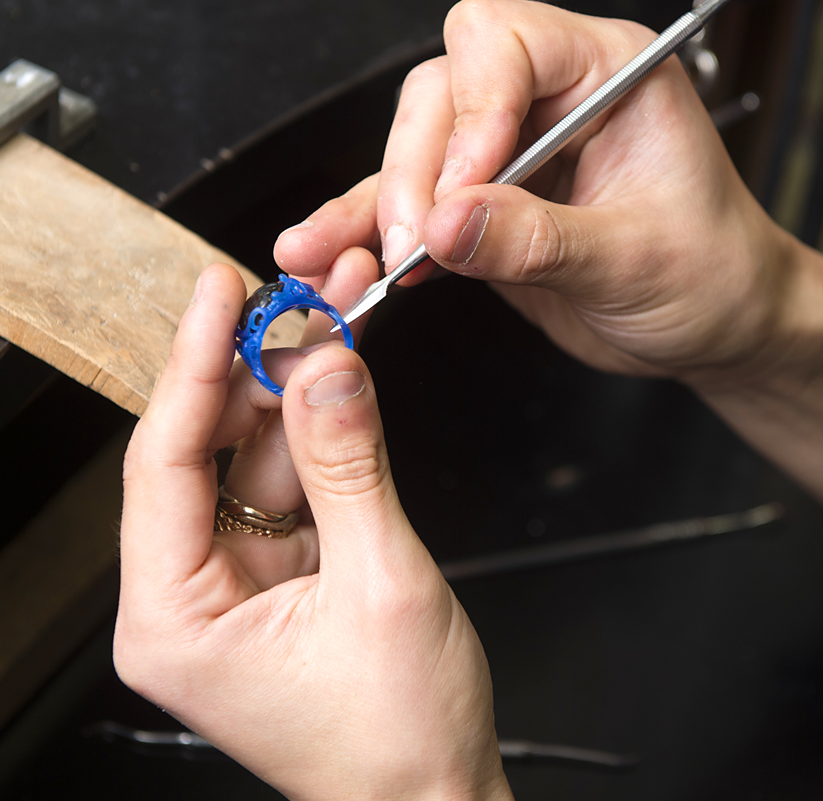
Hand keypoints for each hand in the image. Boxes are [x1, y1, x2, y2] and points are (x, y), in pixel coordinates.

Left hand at [114, 263, 511, 800]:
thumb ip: (351, 468)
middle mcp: (189, 594)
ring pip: (254, 455)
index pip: (164, 464)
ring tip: (337, 328)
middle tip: (300, 303)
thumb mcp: (381, 585)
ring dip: (297, 391)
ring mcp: (237, 575)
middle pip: (208, 450)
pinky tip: (342, 383)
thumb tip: (330, 371)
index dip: (194, 367)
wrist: (436, 795)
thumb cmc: (397, 736)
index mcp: (173, 619)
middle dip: (257, 370)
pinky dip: (320, 430)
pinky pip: (291, 479)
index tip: (217, 294)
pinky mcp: (280, 565)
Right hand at [274, 0, 809, 388]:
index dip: (471, 114)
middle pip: (439, 98)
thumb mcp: (631, 259)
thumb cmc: (706, 274)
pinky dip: (373, 239)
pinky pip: (412, 212)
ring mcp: (507, 158)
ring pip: (410, 154)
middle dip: (413, 174)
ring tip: (333, 258)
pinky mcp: (480, 210)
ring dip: (370, 208)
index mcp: (605, 75)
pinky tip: (337, 262)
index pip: (503, 46)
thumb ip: (536, 239)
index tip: (461, 192)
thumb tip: (446, 224)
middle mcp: (546, 103)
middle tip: (411, 244)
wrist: (708, 326)